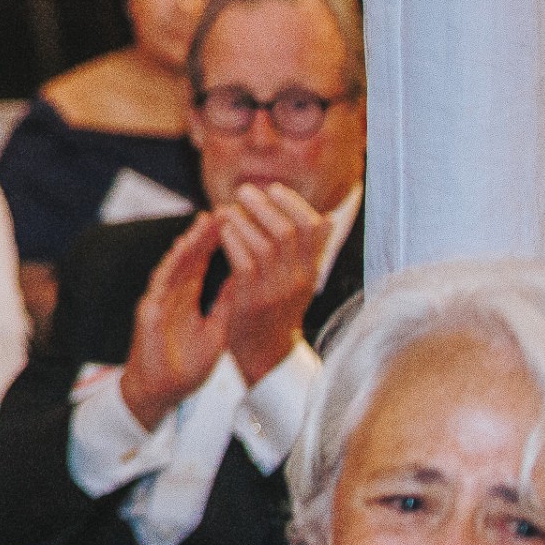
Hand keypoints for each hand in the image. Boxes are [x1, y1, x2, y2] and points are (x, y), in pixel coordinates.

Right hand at [121, 214, 231, 429]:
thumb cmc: (185, 366)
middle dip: (203, 234)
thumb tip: (243, 280)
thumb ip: (225, 305)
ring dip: (187, 244)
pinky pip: (159, 286)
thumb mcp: (215, 332)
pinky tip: (179, 253)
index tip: (232, 221)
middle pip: (188, 257)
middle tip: (220, 210)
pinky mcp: (148, 312)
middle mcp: (170, 294)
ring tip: (202, 224)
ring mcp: (157, 300)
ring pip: (173, 265)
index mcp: (186, 297)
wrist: (159, 391)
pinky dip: (169, 268)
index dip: (215, 242)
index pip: (202, 262)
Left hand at [210, 184, 328, 384]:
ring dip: (244, 220)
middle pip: (290, 230)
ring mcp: (277, 290)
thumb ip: (306, 252)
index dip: (295, 203)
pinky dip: (233, 240)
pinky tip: (222, 230)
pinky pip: (245, 263)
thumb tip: (323, 217)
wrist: (266, 355)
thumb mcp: (300, 281)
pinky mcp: (252, 300)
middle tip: (243, 191)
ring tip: (227, 208)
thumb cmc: (278, 310)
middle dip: (265, 205)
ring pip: (267, 243)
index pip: (315, 229)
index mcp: (311, 271)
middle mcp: (299, 279)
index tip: (274, 189)